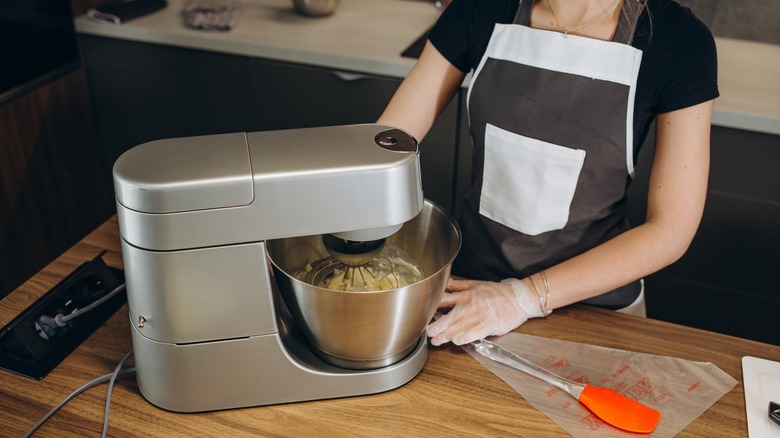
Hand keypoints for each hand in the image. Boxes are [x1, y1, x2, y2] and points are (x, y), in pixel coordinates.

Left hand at [426, 278, 543, 345]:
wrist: (518, 297)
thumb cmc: (497, 292)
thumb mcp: (476, 284)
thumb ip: (458, 285)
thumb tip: (443, 283)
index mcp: (466, 295)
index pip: (446, 300)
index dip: (433, 307)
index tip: (423, 313)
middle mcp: (471, 305)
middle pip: (451, 316)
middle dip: (438, 325)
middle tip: (428, 332)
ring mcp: (480, 315)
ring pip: (461, 326)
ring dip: (448, 335)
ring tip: (437, 341)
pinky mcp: (490, 324)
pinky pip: (476, 332)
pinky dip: (467, 336)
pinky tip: (459, 341)